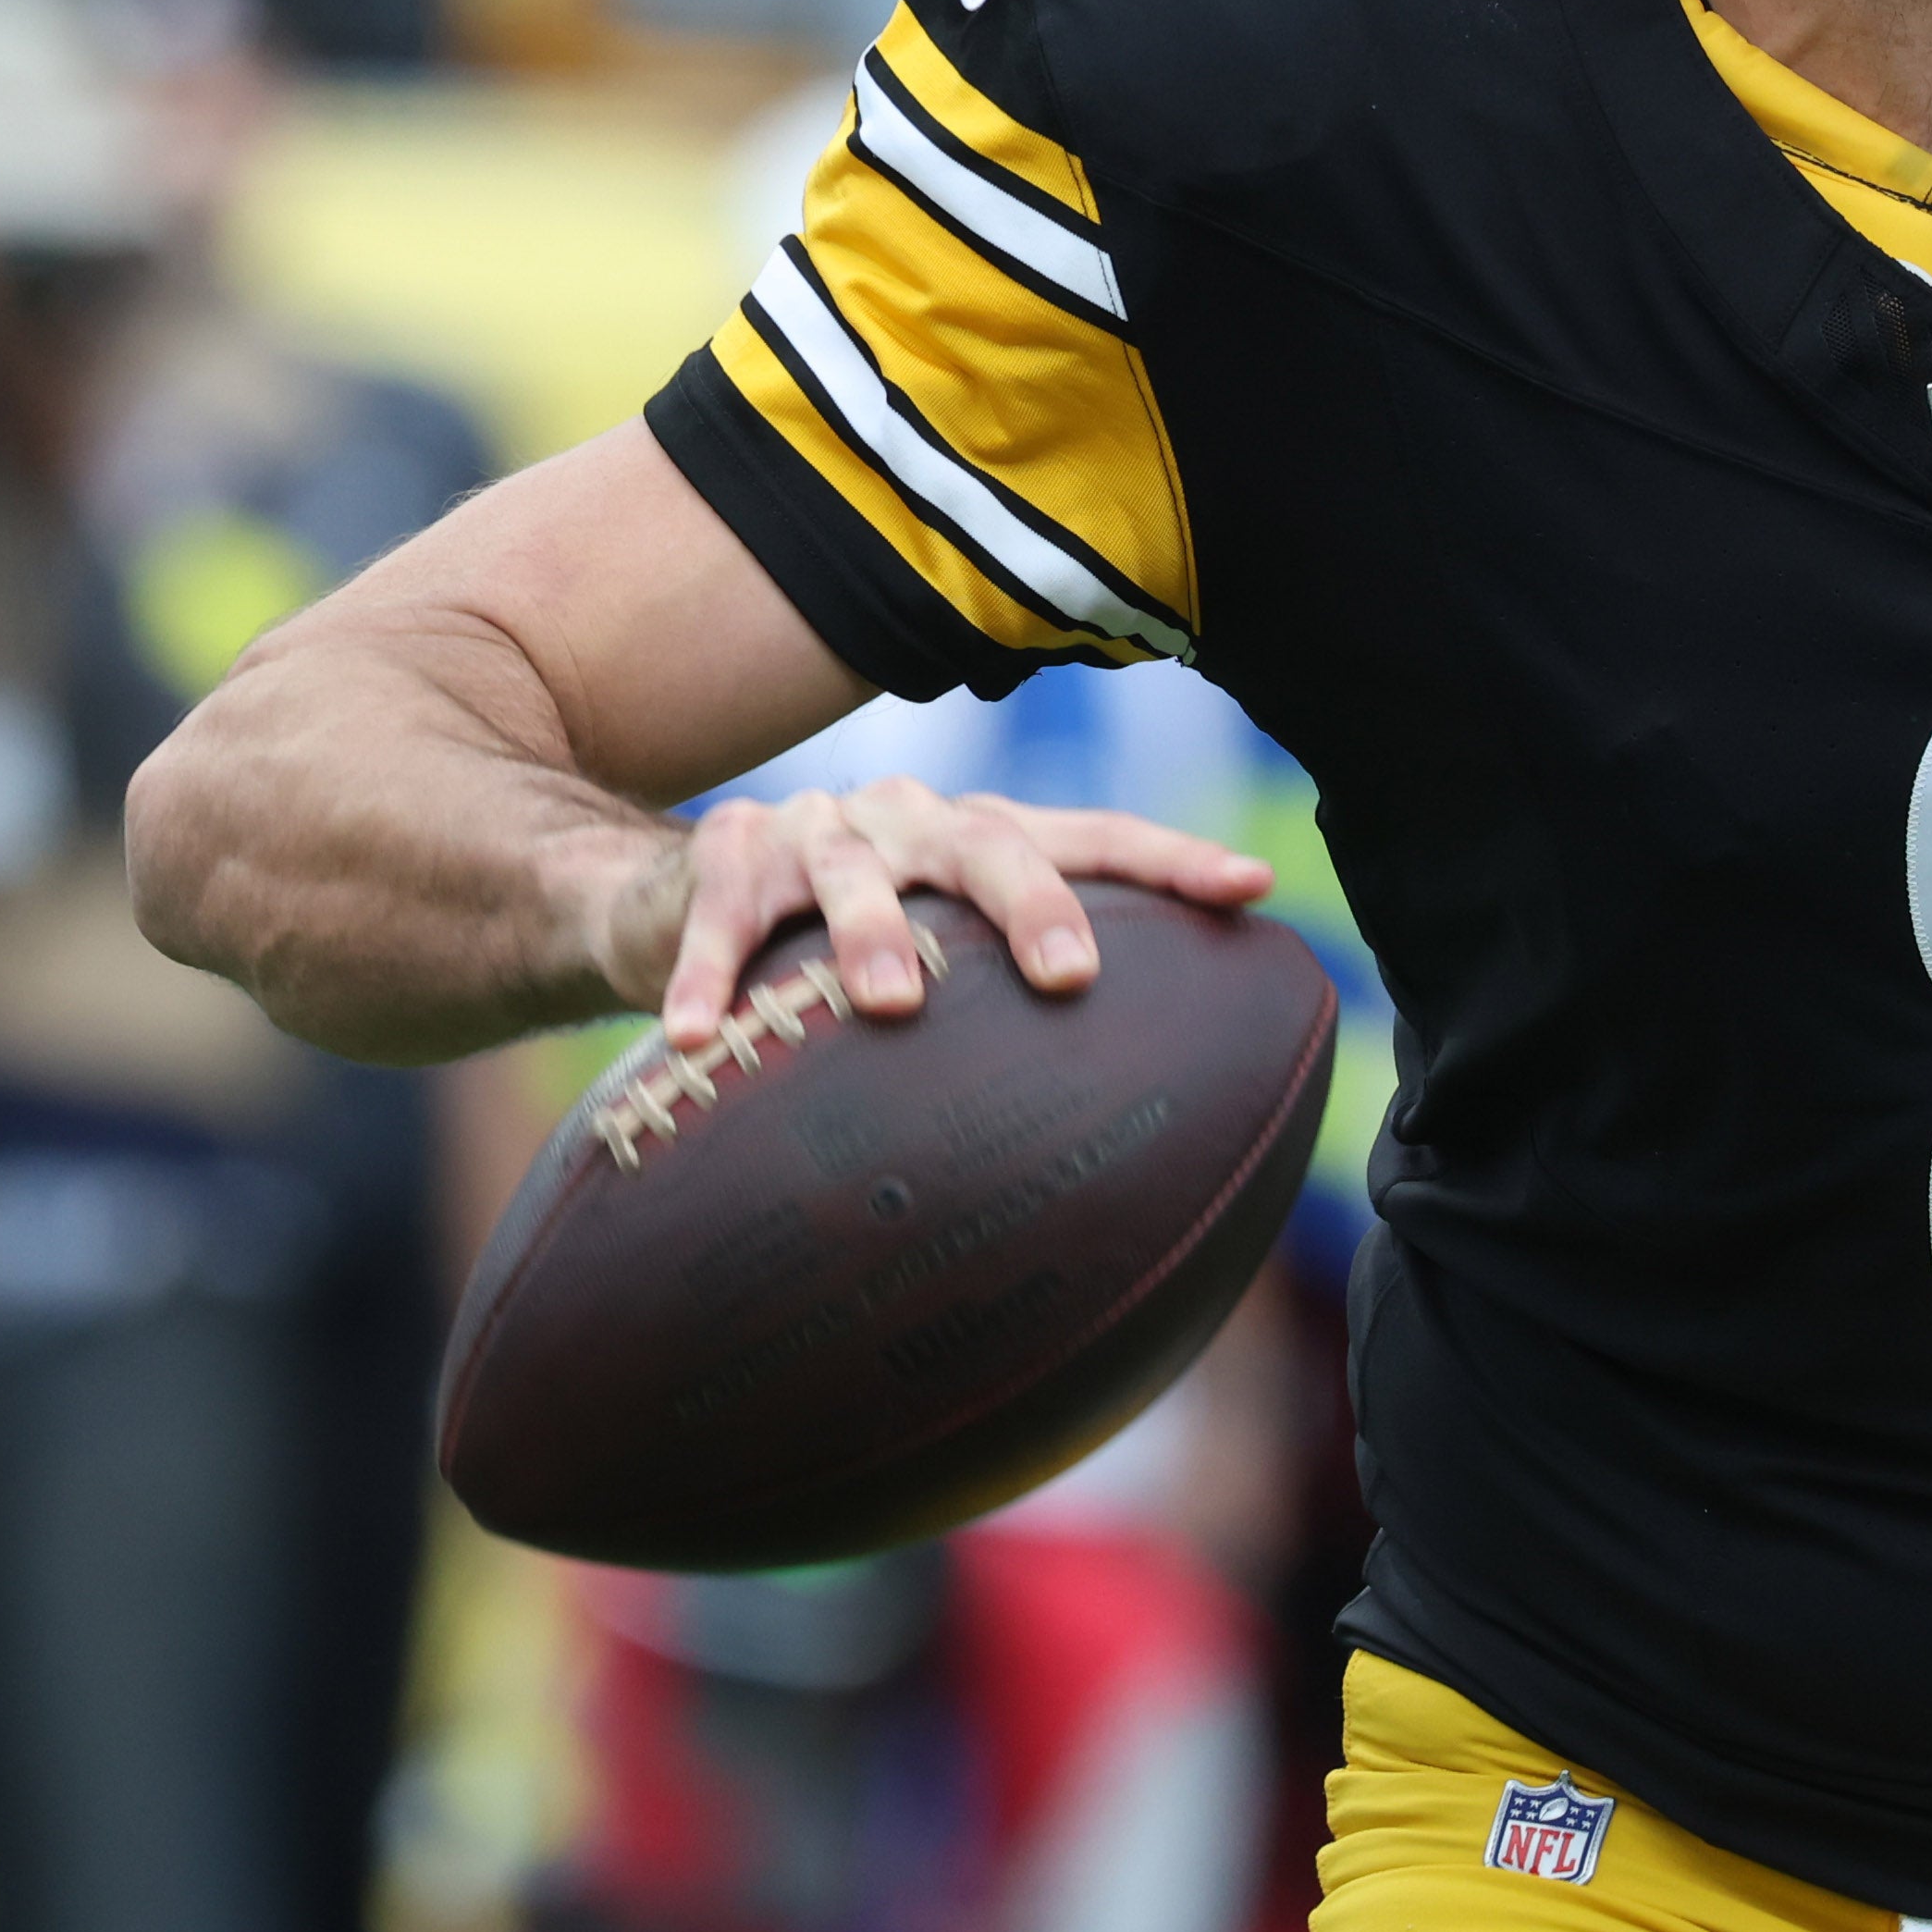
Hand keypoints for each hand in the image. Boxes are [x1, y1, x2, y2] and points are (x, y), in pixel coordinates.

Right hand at [590, 778, 1278, 1053]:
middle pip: (990, 844)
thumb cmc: (843, 938)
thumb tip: (1143, 1112)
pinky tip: (694, 1040)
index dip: (1176, 859)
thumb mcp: (939, 947)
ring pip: (854, 876)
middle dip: (1035, 904)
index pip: (1096, 838)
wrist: (678, 887)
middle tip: (1070, 975)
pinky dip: (704, 980)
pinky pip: (719, 921)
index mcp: (983, 836)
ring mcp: (819, 831)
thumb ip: (1016, 997)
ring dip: (873, 936)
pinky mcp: (725, 857)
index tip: (1253, 887)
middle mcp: (914, 820)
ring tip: (892, 1002)